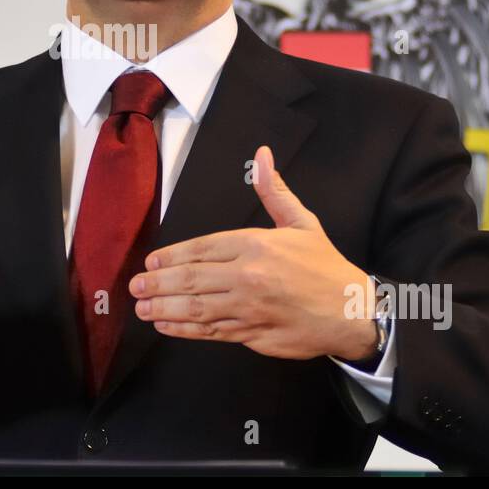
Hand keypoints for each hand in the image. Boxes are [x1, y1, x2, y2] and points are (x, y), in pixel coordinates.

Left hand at [129, 144, 377, 361]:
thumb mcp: (302, 223)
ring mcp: (248, 308)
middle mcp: (248, 276)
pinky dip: (185, 329)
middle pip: (192, 279)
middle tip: (135, 286)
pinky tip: (167, 325)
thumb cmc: (326, 267)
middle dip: (158, 282)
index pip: (203, 248)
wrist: (354, 312)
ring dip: (164, 307)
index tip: (152, 261)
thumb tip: (262, 155)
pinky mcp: (252, 334)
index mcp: (256, 245)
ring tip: (142, 308)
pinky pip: (210, 331)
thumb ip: (274, 191)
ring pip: (196, 308)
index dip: (172, 256)